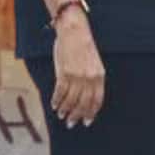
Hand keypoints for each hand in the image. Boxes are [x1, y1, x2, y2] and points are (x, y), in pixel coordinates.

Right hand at [51, 9, 104, 127]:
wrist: (74, 31)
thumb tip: (85, 97)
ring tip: (61, 115)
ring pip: (71, 100)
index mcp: (100, 76)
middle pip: (83, 103)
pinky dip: (56, 100)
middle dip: (77, 115)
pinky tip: (54, 105)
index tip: (86, 121)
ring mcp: (77, 76)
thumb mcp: (94, 63)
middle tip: (71, 123)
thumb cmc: (83, 46)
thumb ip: (92, 79)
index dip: (91, 113)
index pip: (97, 100)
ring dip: (65, 110)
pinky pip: (60, 92)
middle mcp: (90, 78)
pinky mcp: (64, 73)